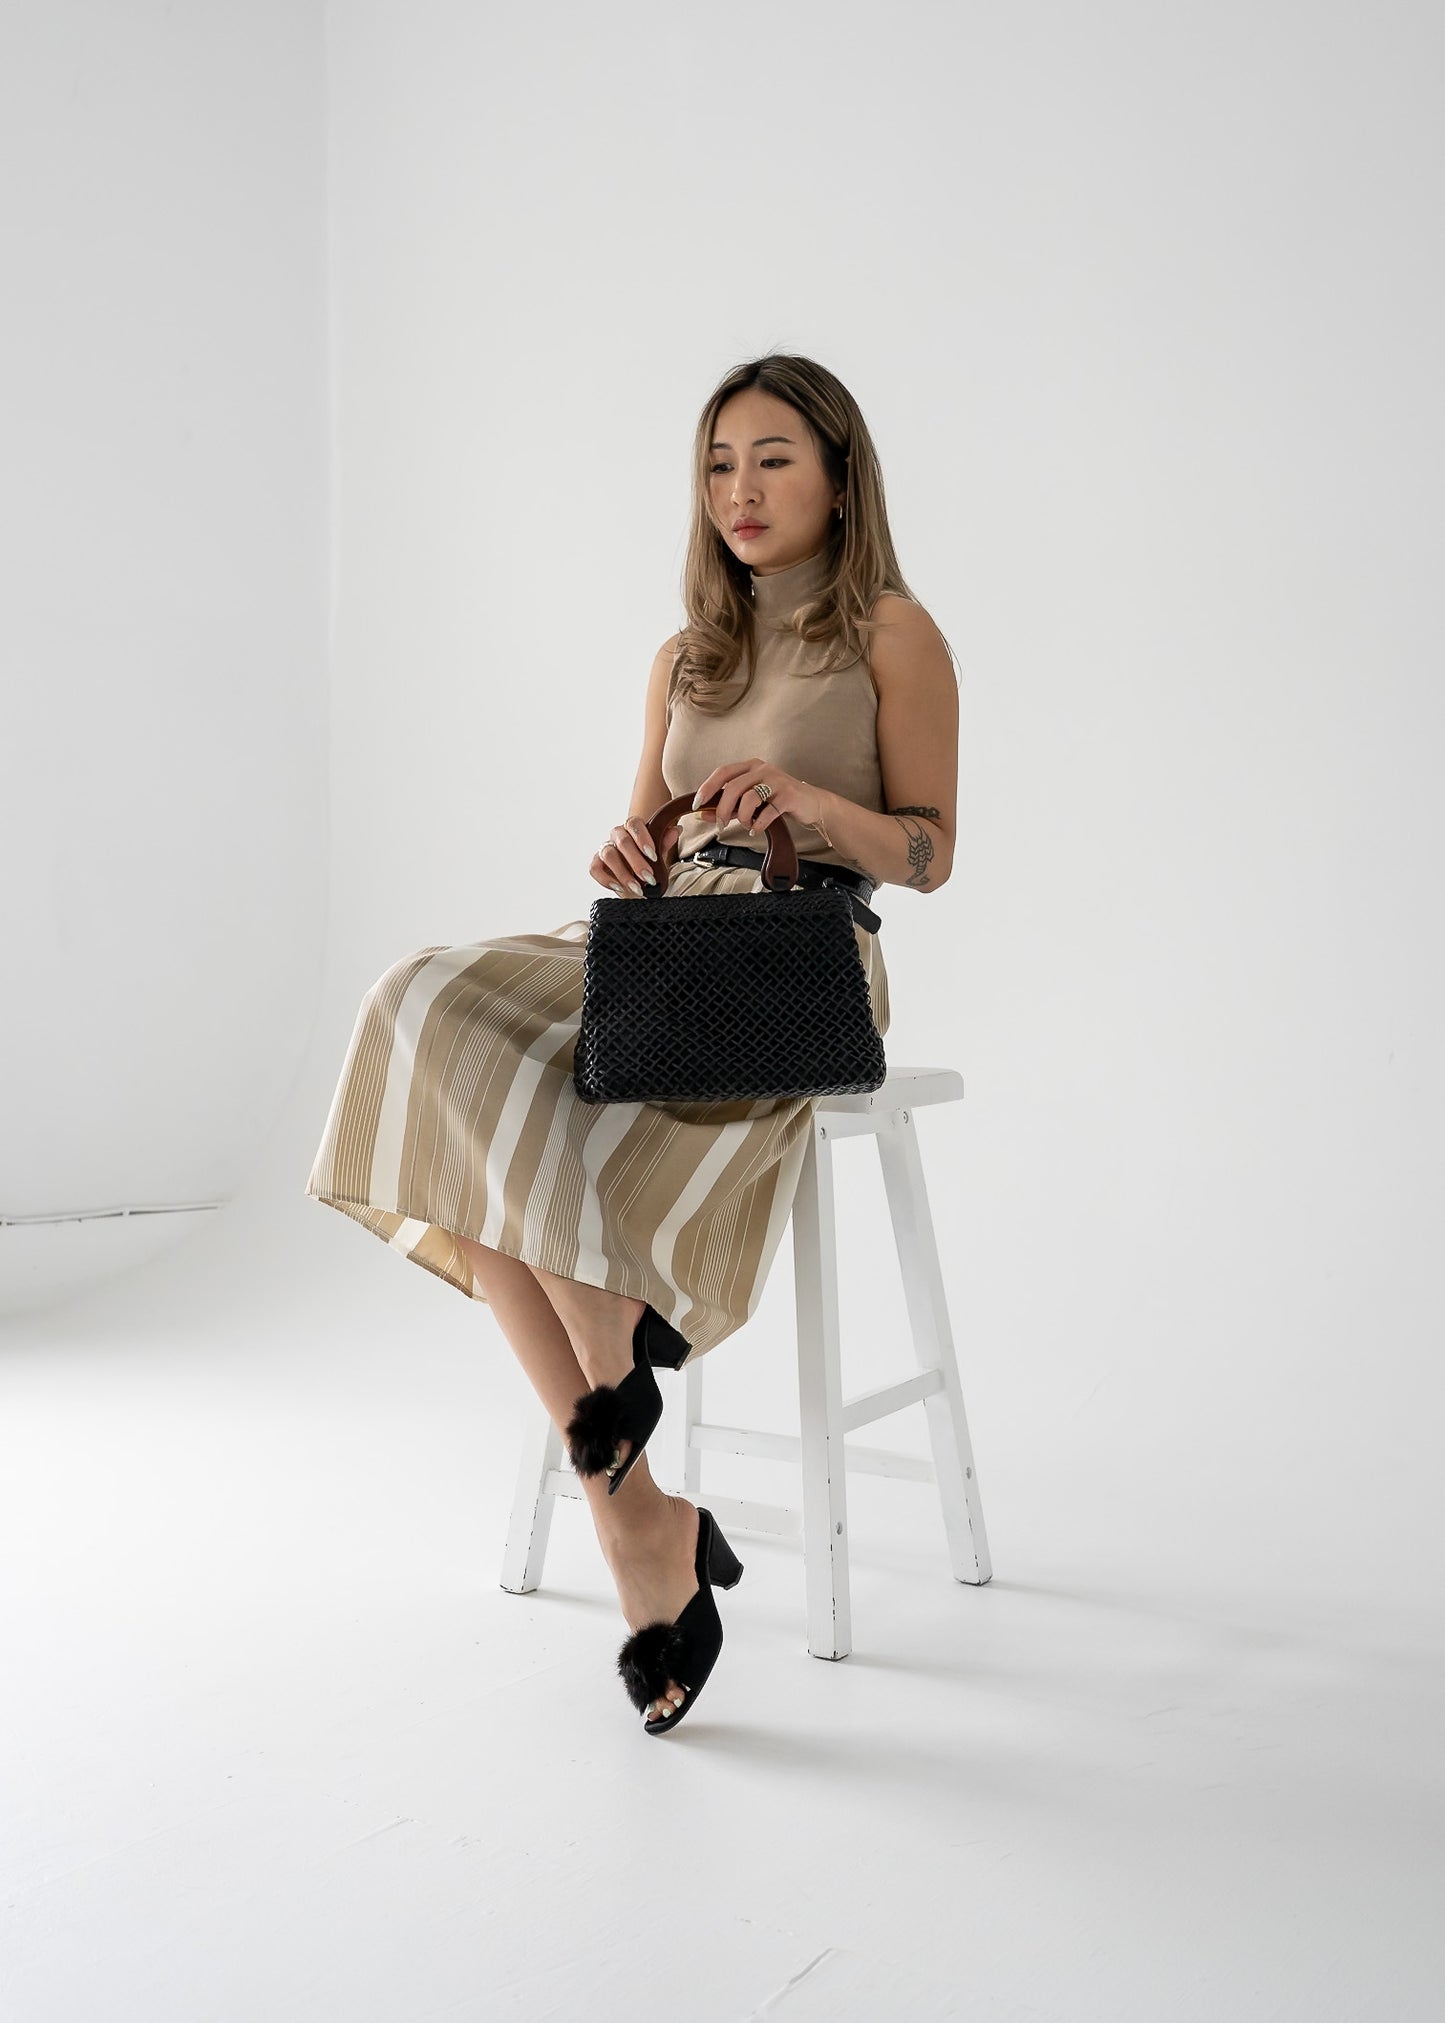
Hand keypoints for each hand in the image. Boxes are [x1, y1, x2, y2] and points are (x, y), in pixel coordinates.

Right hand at [590, 815, 658, 896]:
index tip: (653, 855)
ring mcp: (605, 849)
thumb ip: (664, 842)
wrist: (636, 876)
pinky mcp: (597, 864)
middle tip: (649, 877)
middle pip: (622, 841)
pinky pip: (595, 869)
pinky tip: (619, 888)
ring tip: (637, 888)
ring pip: (608, 855)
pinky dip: (606, 879)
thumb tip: (676, 831)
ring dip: (623, 873)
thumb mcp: (658, 854)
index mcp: (632, 828)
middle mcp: (617, 836)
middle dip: (636, 861)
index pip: (634, 824)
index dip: (642, 838)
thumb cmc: (646, 861)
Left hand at [691, 761, 830, 841]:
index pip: (723, 772)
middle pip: (733, 787)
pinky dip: (758, 824)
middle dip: (723, 809)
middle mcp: (763, 769)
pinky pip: (767, 812)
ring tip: (746, 825)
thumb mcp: (750, 803)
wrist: (812, 804)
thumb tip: (702, 814)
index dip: (707, 787)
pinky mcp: (789, 796)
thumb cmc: (777, 801)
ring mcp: (777, 781)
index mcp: (751, 767)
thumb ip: (729, 807)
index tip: (697, 804)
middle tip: (721, 824)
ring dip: (743, 817)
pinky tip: (756, 829)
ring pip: (749, 798)